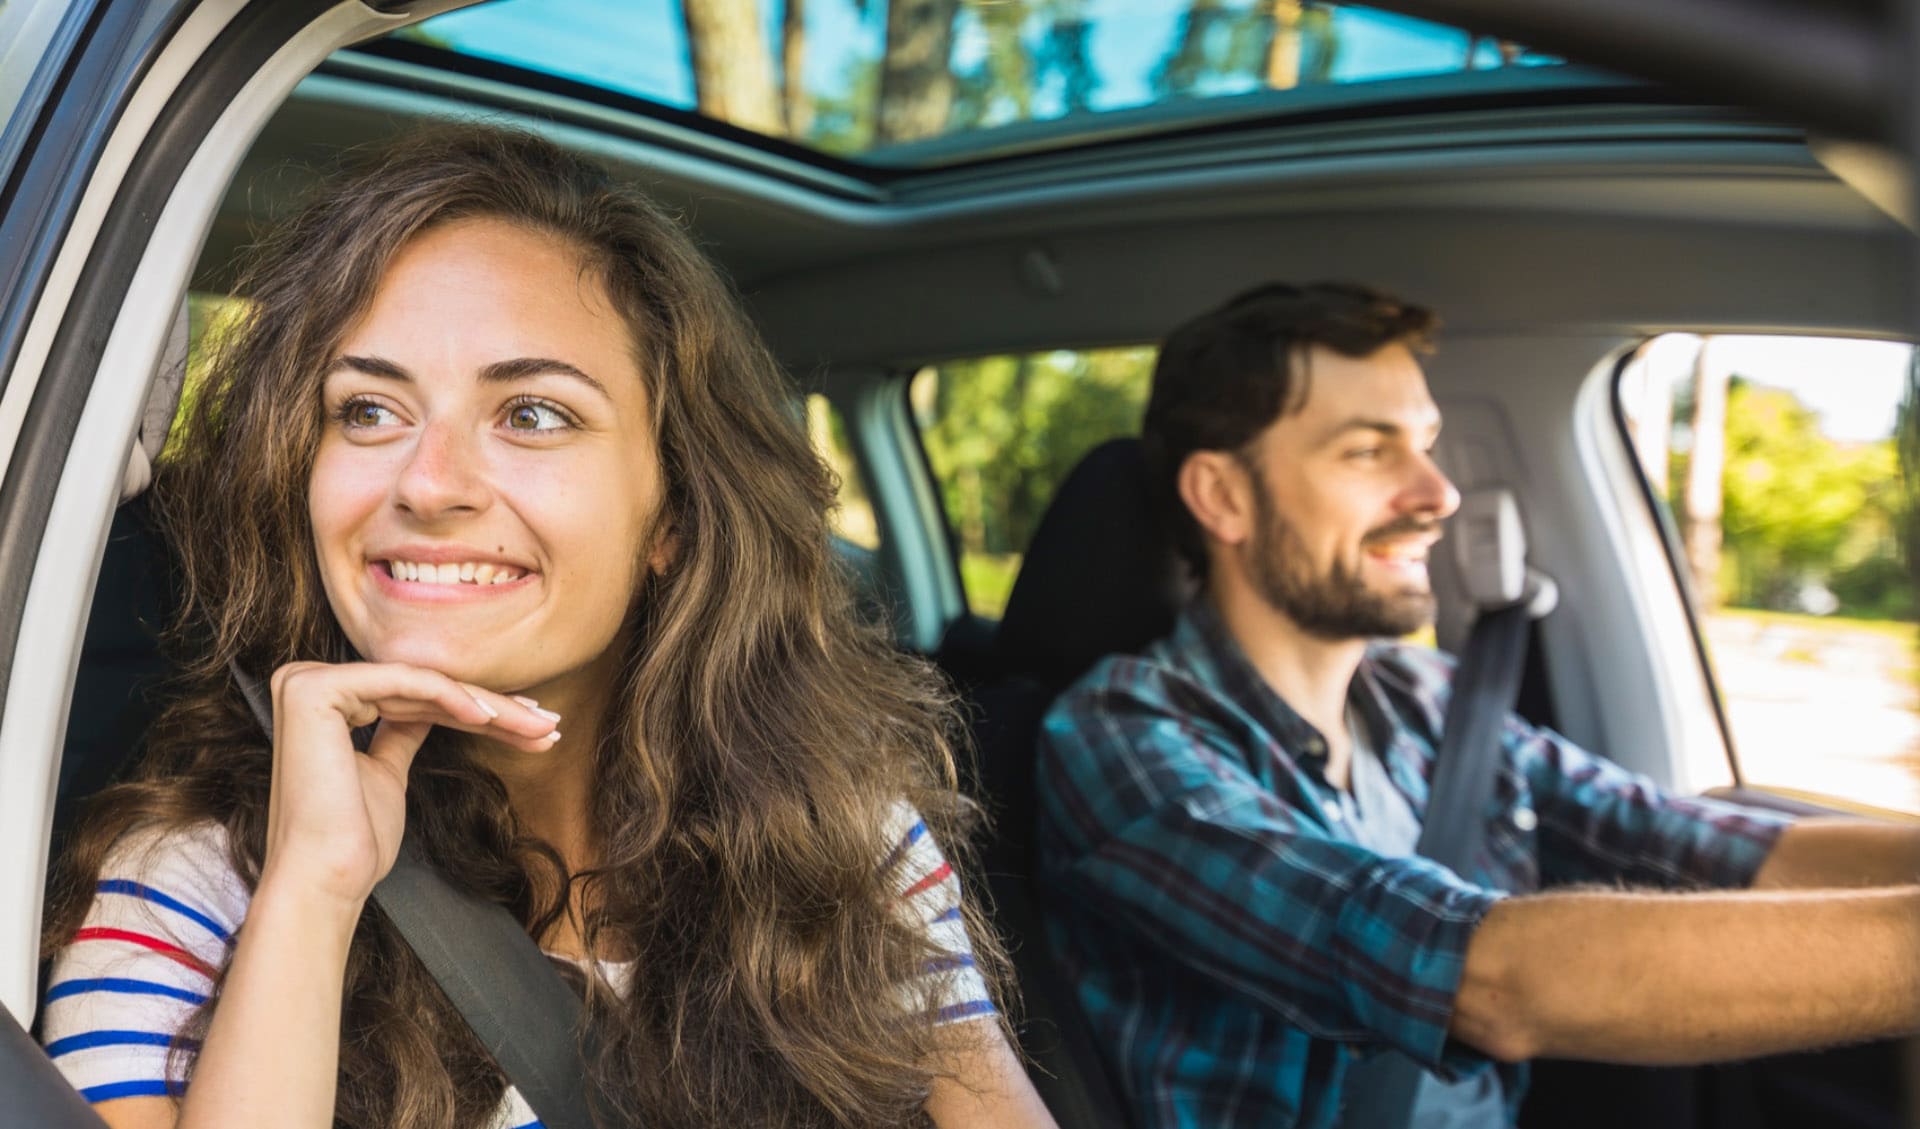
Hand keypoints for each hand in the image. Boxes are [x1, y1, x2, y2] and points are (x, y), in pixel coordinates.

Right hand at [261, 661, 560, 910]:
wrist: (324, 879)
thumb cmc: (353, 839)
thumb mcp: (386, 773)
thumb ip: (400, 731)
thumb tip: (429, 710)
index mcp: (320, 699)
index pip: (416, 697)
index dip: (476, 710)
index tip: (530, 725)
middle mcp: (305, 681)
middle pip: (424, 692)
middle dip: (494, 709)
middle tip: (548, 723)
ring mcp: (306, 682)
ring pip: (423, 686)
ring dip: (490, 707)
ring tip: (539, 726)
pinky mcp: (316, 690)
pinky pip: (405, 683)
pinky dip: (453, 698)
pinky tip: (493, 718)